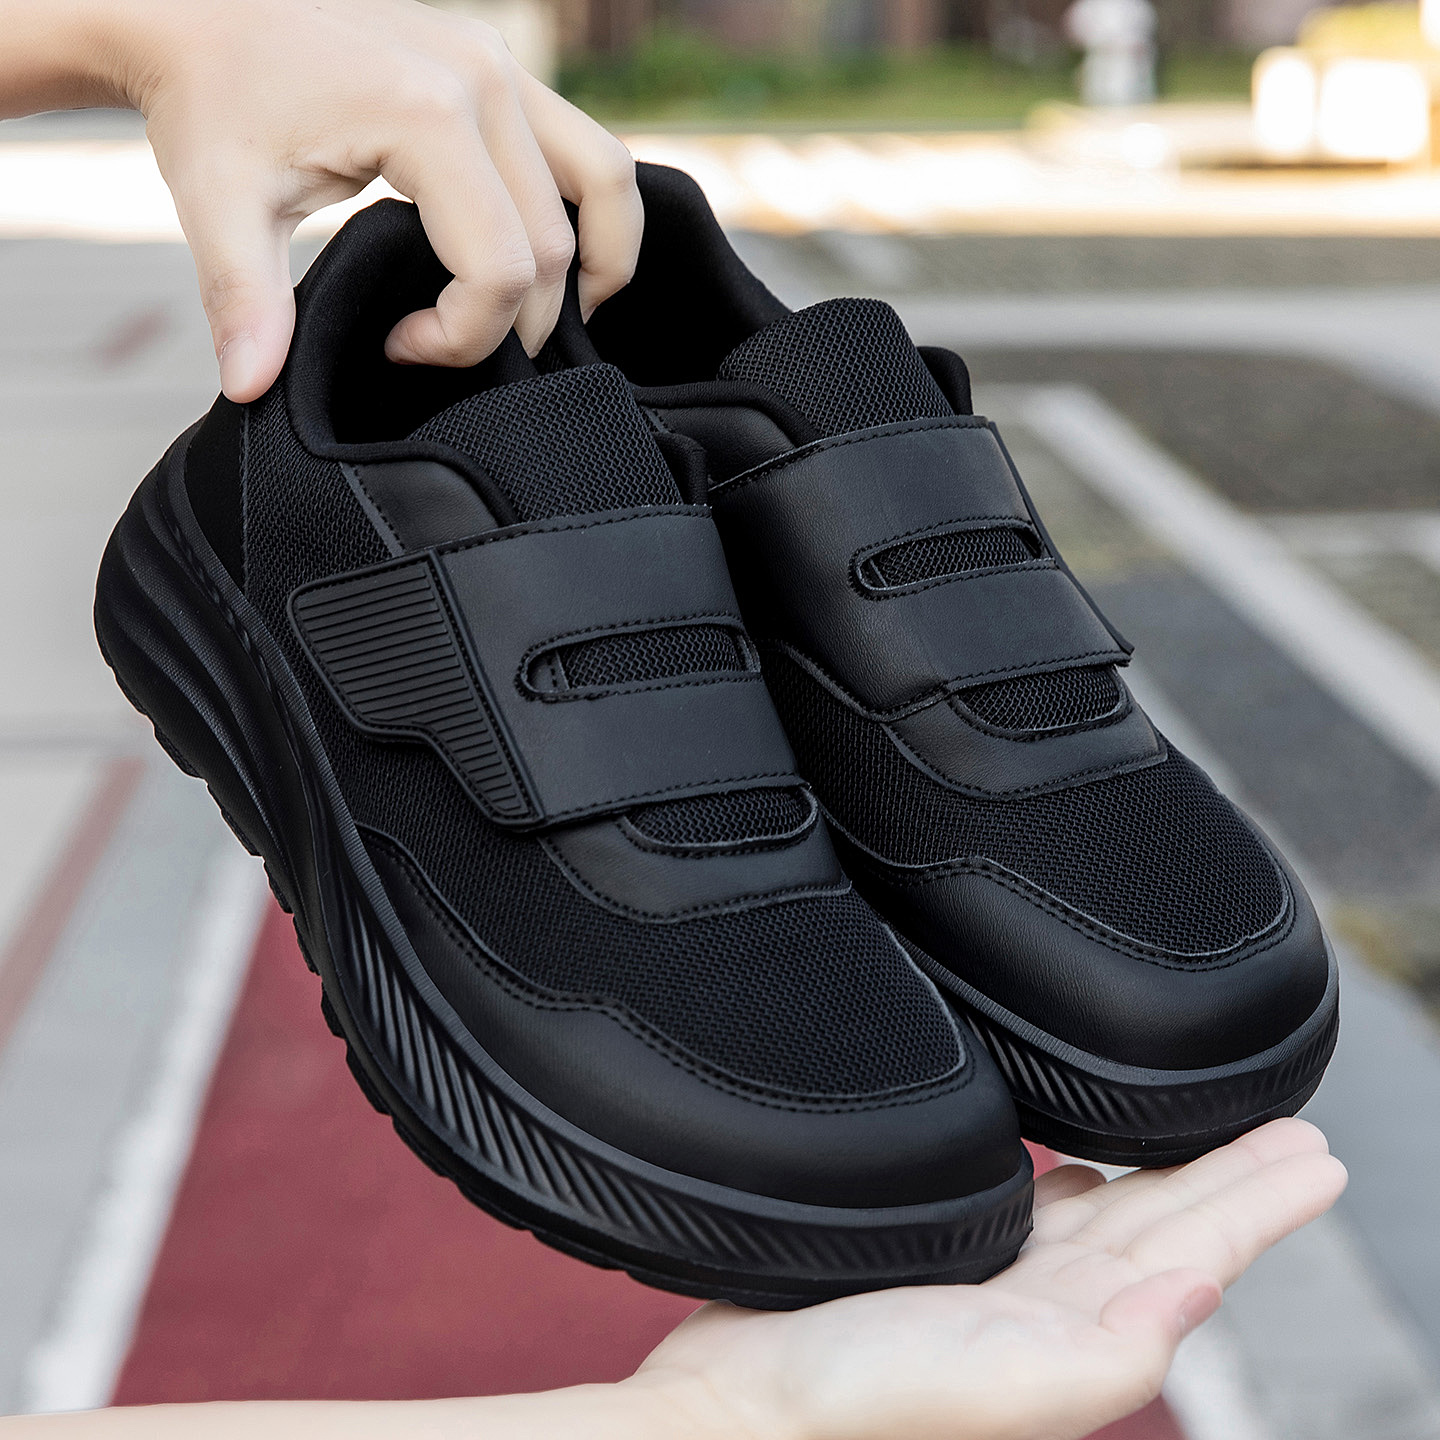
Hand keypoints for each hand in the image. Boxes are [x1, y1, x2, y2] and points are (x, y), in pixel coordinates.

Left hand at [107, 0, 640, 399]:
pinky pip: (589, 150)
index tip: (400, 348)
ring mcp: (502, 66)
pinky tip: (556, 261)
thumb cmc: (213, 94)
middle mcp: (483, 81)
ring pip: (607, 185)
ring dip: (595, 268)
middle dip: (514, 322)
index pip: (500, 267)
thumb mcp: (218, 199)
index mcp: (426, 112)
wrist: (200, 0)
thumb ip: (244, 297)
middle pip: (555, 244)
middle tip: (447, 346)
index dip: (463, 337)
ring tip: (548, 320)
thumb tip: (253, 385)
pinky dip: (593, 216)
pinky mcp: (502, 67)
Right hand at [635, 1118, 1346, 1439]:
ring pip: (1107, 1206)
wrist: (743, 1403)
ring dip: (1163, 1170)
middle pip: (1165, 1220)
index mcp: (1076, 1334)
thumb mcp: (995, 1387)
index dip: (1256, 1203)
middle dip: (1231, 1173)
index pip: (1193, 1252)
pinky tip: (1077, 1163)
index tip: (1311, 1153)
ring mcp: (996, 1277)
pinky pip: (1030, 1203)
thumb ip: (1105, 1357)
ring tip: (1207, 1133)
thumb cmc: (853, 1406)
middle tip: (1293, 1127)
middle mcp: (1049, 1303)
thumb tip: (1199, 1295)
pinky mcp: (943, 1253)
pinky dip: (1070, 1178)